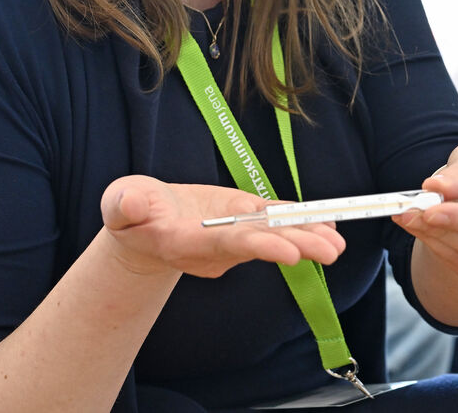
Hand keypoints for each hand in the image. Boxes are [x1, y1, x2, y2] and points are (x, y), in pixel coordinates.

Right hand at [100, 176, 344, 278]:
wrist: (140, 226)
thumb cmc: (129, 214)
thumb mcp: (119, 204)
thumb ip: (126, 206)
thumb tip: (133, 204)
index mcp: (187, 242)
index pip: (228, 245)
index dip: (260, 246)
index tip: (290, 252)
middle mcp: (215, 246)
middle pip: (259, 246)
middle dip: (296, 246)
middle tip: (330, 251)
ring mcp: (230, 236)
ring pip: (271, 235)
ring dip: (305, 238)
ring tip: (337, 242)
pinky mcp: (238, 221)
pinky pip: (272, 222)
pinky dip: (298, 222)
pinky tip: (326, 224)